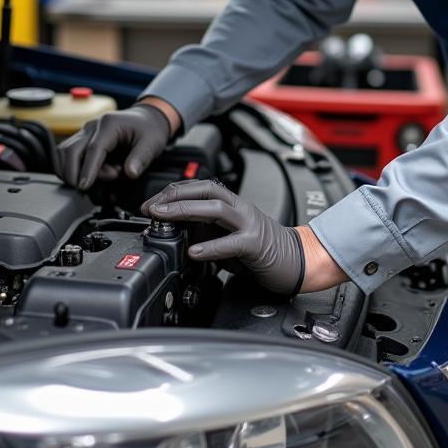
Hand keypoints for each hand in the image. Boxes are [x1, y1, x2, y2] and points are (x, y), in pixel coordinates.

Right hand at [57, 103, 171, 189]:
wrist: (147, 119)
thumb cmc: (149, 130)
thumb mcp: (152, 143)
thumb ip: (141, 158)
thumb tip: (130, 173)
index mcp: (109, 124)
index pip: (93, 149)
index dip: (88, 170)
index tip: (84, 186)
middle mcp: (92, 126)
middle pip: (71, 151)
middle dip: (74, 174)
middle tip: (90, 187)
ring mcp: (85, 132)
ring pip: (64, 153)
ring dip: (72, 171)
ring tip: (99, 177)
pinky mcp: (82, 140)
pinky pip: (67, 155)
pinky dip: (71, 168)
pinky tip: (90, 174)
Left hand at [141, 179, 304, 295]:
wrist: (297, 259)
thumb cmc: (261, 249)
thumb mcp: (226, 236)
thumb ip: (205, 230)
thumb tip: (175, 230)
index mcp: (231, 204)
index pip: (199, 188)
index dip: (172, 192)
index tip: (151, 204)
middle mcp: (239, 208)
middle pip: (205, 190)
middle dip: (174, 196)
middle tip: (150, 207)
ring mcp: (249, 224)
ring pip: (216, 208)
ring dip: (186, 210)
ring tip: (164, 218)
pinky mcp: (257, 244)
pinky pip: (232, 242)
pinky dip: (211, 246)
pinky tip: (194, 251)